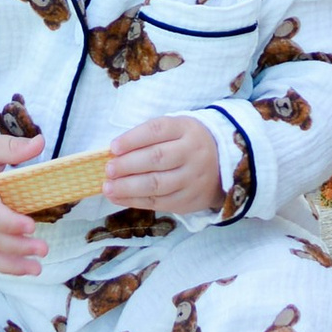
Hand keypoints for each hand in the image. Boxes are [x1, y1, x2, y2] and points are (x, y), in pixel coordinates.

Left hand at [105, 118, 223, 218]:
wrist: (223, 165)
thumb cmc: (188, 143)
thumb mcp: (176, 130)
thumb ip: (150, 138)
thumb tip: (115, 152)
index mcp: (186, 129)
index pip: (157, 130)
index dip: (133, 139)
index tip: (113, 147)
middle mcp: (192, 152)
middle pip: (156, 158)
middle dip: (128, 165)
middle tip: (108, 170)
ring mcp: (192, 178)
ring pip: (157, 184)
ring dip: (128, 187)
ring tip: (108, 188)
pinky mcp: (189, 201)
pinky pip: (159, 203)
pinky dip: (135, 201)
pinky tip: (119, 198)